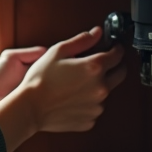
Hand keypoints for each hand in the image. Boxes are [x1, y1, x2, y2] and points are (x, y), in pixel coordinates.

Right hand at [0, 27, 127, 151]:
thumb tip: (96, 33)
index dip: (116, 49)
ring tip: (77, 83)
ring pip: (107, 91)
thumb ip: (82, 40)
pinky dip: (88, 101)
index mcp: (94, 68)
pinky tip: (73, 97)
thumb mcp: (58, 51)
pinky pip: (95, 107)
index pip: (117, 55)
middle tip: (102, 64)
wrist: (30, 108)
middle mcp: (100, 87)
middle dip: (115, 66)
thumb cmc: (40, 80)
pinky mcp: (91, 119)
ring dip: (99, 85)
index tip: (114, 48)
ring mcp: (97, 105)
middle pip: (120, 74)